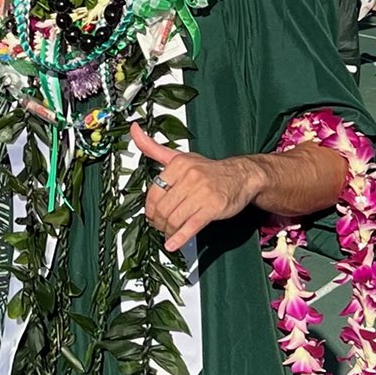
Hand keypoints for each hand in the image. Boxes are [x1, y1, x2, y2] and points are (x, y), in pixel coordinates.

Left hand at [130, 123, 262, 252]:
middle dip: (158, 222)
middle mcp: (190, 177)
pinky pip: (191, 226)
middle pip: (163, 207)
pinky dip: (179, 238)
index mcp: (178, 164)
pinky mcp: (212, 208)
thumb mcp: (179, 156)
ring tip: (168, 233)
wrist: (241, 176)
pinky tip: (173, 244)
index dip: (149, 207)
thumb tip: (133, 130)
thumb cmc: (208, 170)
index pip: (154, 191)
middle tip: (159, 226)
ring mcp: (202, 193)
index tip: (150, 214)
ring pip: (174, 218)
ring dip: (167, 230)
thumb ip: (153, 147)